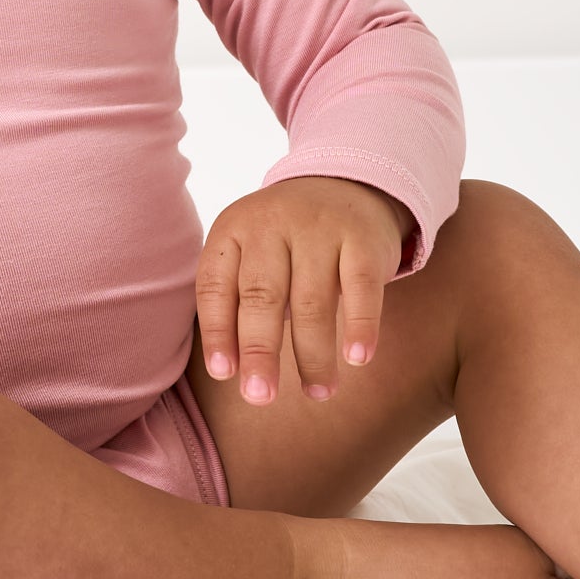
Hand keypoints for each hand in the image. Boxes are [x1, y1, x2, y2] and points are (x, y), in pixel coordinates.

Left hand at [196, 177, 414, 404]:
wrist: (347, 182)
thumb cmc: (286, 239)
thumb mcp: (249, 251)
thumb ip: (234, 299)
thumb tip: (227, 370)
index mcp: (234, 228)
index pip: (216, 284)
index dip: (218, 332)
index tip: (224, 373)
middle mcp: (272, 223)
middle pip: (261, 295)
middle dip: (261, 352)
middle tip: (260, 396)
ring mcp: (320, 228)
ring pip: (312, 301)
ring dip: (313, 355)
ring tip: (318, 393)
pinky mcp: (363, 238)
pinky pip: (361, 287)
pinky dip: (360, 326)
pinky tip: (357, 359)